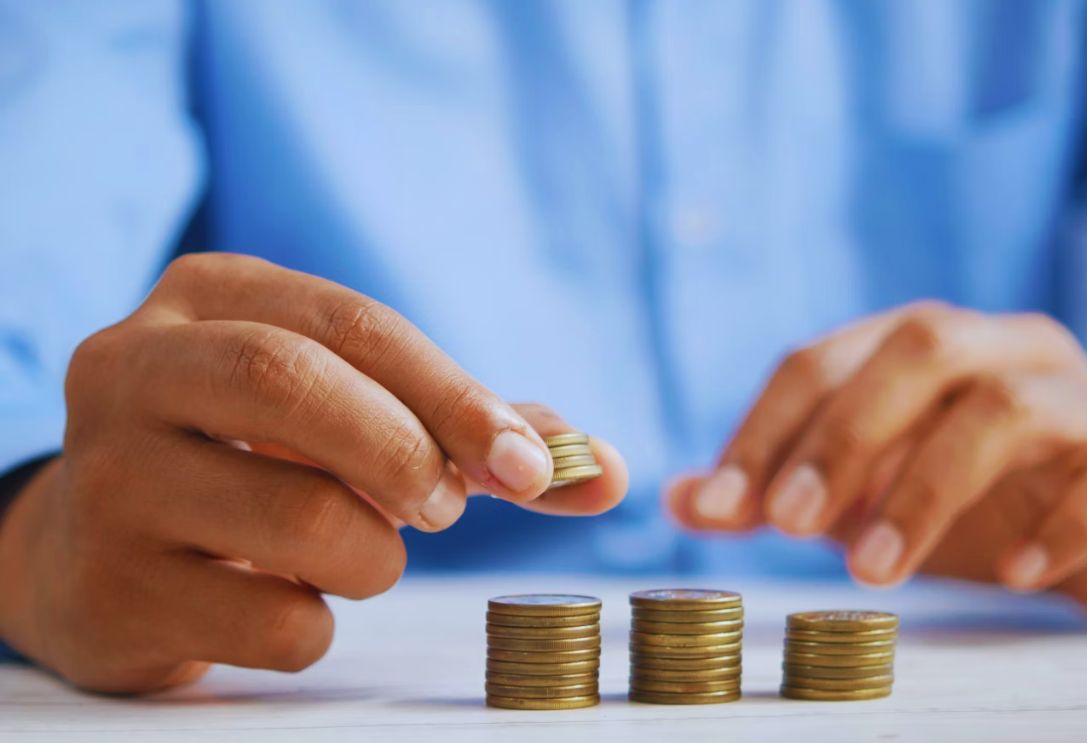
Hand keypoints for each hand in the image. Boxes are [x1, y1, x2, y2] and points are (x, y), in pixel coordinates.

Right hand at [0, 253, 627, 692]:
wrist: (99, 553)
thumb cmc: (257, 463)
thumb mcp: (346, 412)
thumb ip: (473, 431)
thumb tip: (605, 470)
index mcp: (208, 297)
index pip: (353, 323)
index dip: (456, 394)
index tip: (531, 465)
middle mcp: (134, 369)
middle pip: (294, 383)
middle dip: (407, 453)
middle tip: (446, 508)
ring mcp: (107, 480)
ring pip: (299, 519)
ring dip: (374, 556)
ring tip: (357, 552)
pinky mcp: (109, 589)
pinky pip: (273, 622)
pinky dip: (319, 625)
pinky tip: (285, 600)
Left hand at [668, 302, 1086, 621]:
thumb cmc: (970, 493)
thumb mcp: (862, 489)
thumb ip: (775, 489)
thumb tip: (678, 501)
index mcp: (915, 342)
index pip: (821, 360)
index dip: (763, 429)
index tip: (718, 507)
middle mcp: (996, 346)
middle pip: (917, 350)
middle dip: (843, 436)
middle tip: (788, 525)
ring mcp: (1074, 395)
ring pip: (1004, 408)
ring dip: (926, 490)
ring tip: (874, 572)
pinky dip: (1055, 527)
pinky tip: (1012, 574)